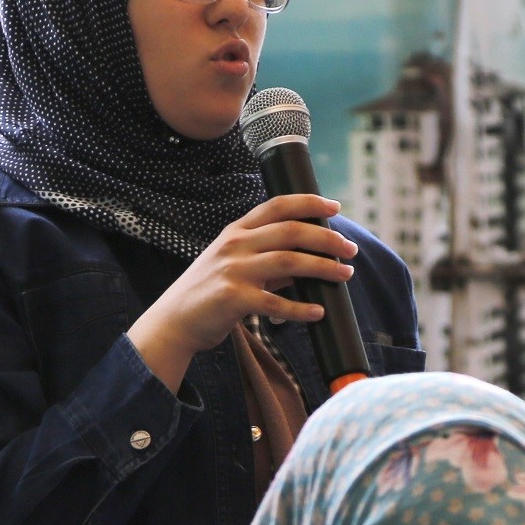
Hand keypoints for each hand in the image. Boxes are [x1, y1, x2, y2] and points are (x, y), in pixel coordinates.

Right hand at [126, 194, 356, 392]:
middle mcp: (235, 245)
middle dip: (327, 238)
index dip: (309, 202)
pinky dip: (301, 308)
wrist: (174, 321)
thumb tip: (310, 260)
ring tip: (345, 275)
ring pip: (289, 262)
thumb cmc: (209, 293)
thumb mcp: (234, 266)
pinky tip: (318, 312)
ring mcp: (233, 271)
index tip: (335, 206)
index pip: (277, 205)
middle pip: (291, 231)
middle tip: (350, 249)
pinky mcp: (232, 299)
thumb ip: (268, 260)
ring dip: (323, 267)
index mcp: (237, 231)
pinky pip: (275, 303)